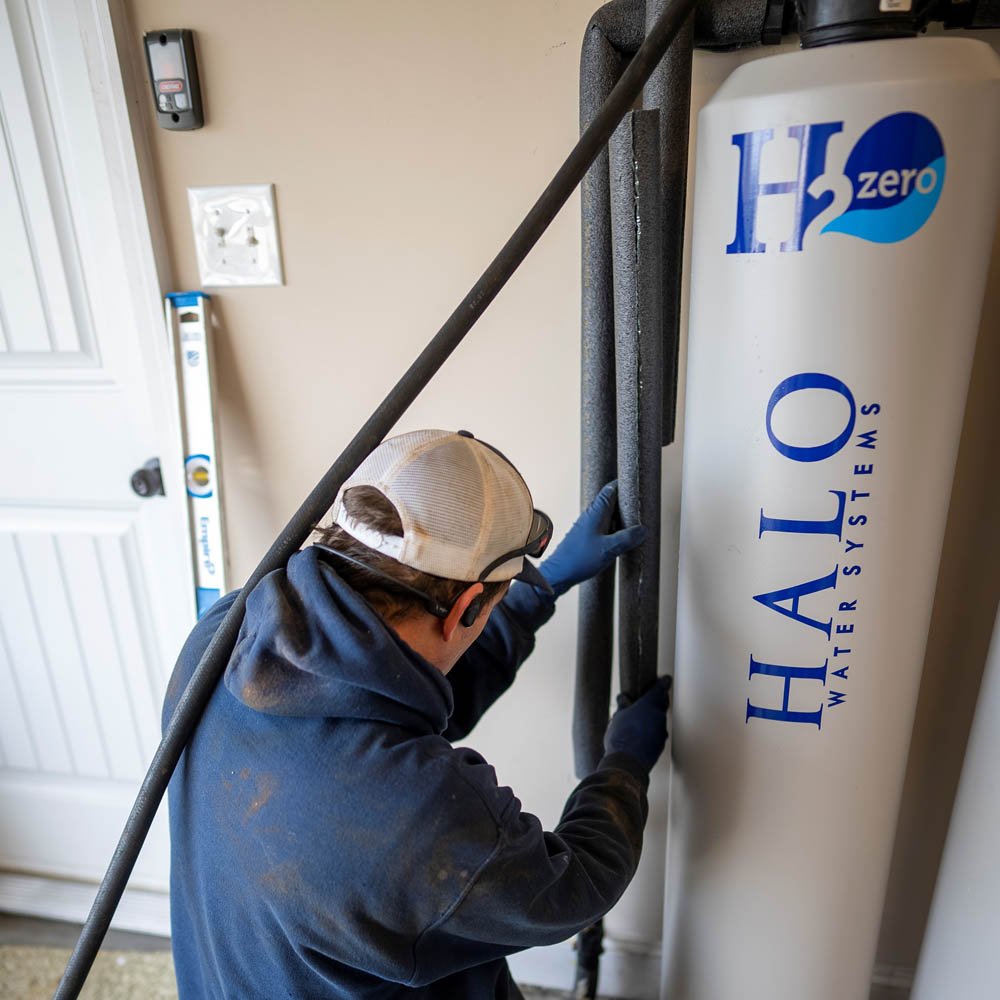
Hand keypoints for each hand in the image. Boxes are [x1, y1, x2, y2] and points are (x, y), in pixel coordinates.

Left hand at [539, 481, 645, 596]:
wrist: (559, 574)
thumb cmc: (577, 560)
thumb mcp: (609, 549)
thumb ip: (627, 538)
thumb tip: (642, 531)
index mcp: (595, 513)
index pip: (610, 490)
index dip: (623, 485)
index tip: (636, 484)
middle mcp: (590, 517)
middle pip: (611, 503)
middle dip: (625, 504)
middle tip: (640, 509)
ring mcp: (588, 528)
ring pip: (608, 518)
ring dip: (620, 520)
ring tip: (635, 527)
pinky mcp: (587, 539)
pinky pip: (604, 530)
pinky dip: (614, 532)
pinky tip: (621, 542)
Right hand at [603, 676, 670, 772]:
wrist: (627, 762)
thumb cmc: (622, 738)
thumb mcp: (618, 717)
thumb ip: (624, 706)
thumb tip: (624, 700)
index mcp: (649, 705)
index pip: (660, 689)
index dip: (663, 683)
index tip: (666, 679)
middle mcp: (659, 717)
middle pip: (661, 705)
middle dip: (656, 702)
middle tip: (646, 702)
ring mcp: (661, 732)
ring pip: (658, 721)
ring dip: (650, 720)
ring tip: (636, 723)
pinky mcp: (660, 746)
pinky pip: (656, 735)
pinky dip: (650, 733)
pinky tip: (639, 737)